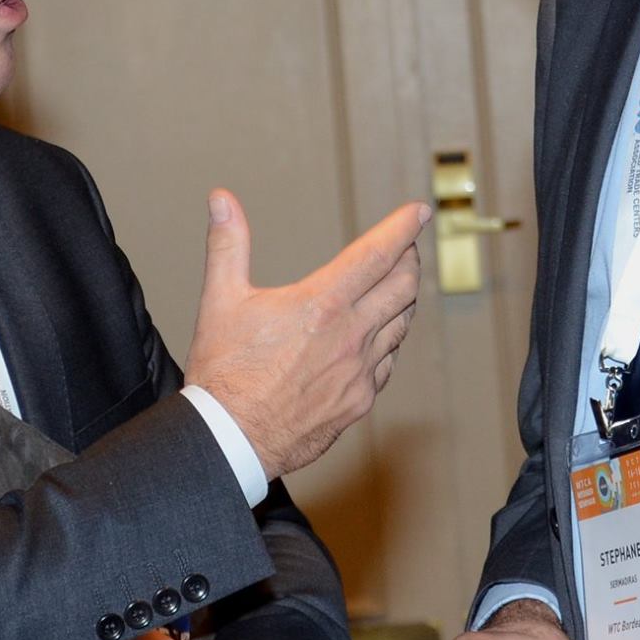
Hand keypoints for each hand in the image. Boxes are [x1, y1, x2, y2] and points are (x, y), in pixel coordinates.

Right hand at [185, 189, 426, 479]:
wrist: (231, 440)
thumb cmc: (225, 372)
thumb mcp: (220, 300)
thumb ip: (227, 244)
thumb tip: (221, 199)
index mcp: (323, 304)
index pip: (377, 254)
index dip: (402, 229)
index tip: (418, 212)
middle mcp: (351, 336)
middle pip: (403, 287)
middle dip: (410, 260)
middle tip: (408, 247)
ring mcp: (360, 372)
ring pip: (400, 326)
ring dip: (403, 300)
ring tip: (398, 286)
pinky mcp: (359, 401)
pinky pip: (386, 364)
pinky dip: (388, 342)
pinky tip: (378, 338)